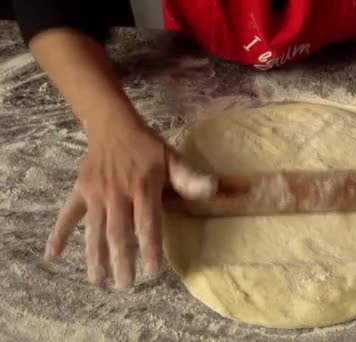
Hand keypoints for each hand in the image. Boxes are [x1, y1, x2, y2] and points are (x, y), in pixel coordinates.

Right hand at [44, 120, 215, 287]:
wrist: (113, 125)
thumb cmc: (147, 146)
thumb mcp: (172, 158)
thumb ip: (189, 178)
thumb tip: (212, 189)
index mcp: (143, 188)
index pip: (147, 223)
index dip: (150, 247)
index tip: (152, 271)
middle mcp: (118, 194)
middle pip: (119, 234)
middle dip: (122, 261)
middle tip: (126, 285)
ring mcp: (96, 195)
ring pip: (94, 231)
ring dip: (95, 257)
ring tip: (100, 281)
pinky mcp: (80, 192)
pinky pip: (67, 216)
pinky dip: (58, 235)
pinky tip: (52, 256)